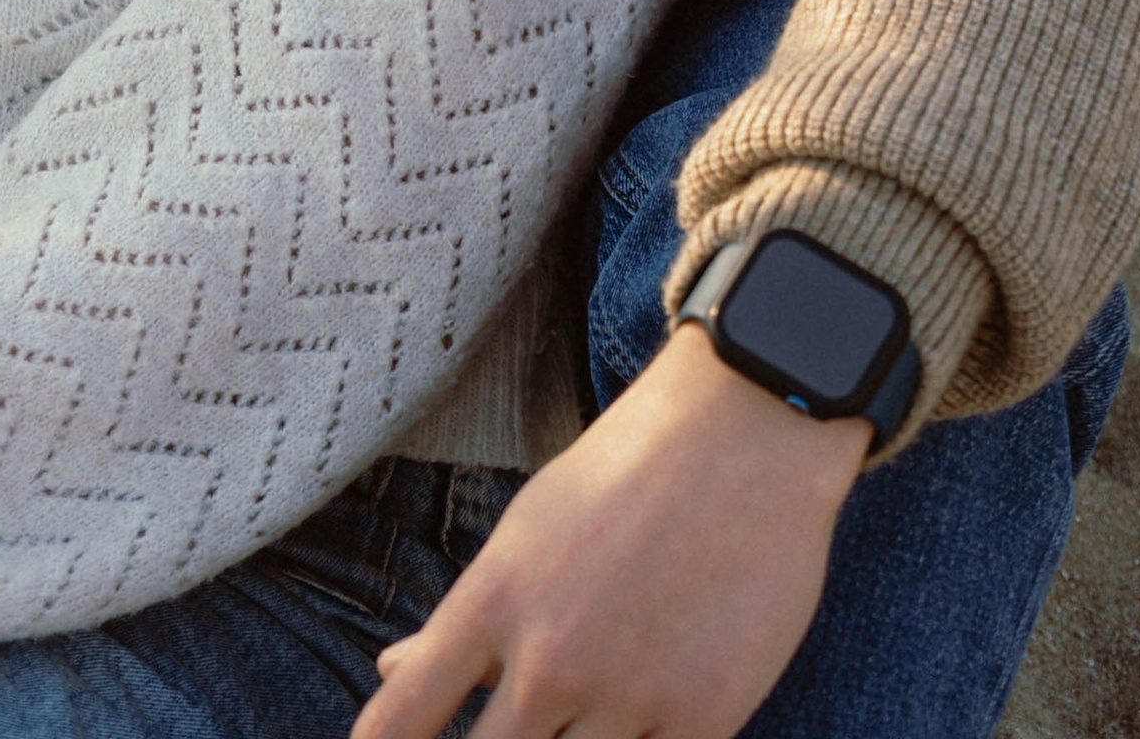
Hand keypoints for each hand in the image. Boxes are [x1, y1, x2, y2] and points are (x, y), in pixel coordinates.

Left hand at [354, 327, 868, 738]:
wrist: (748, 430)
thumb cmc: (629, 471)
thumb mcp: (529, 529)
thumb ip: (466, 618)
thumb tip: (391, 668)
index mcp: (492, 603)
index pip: (399, 721)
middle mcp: (548, 659)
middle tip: (512, 736)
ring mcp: (625, 694)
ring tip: (576, 725)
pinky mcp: (702, 717)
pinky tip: (637, 727)